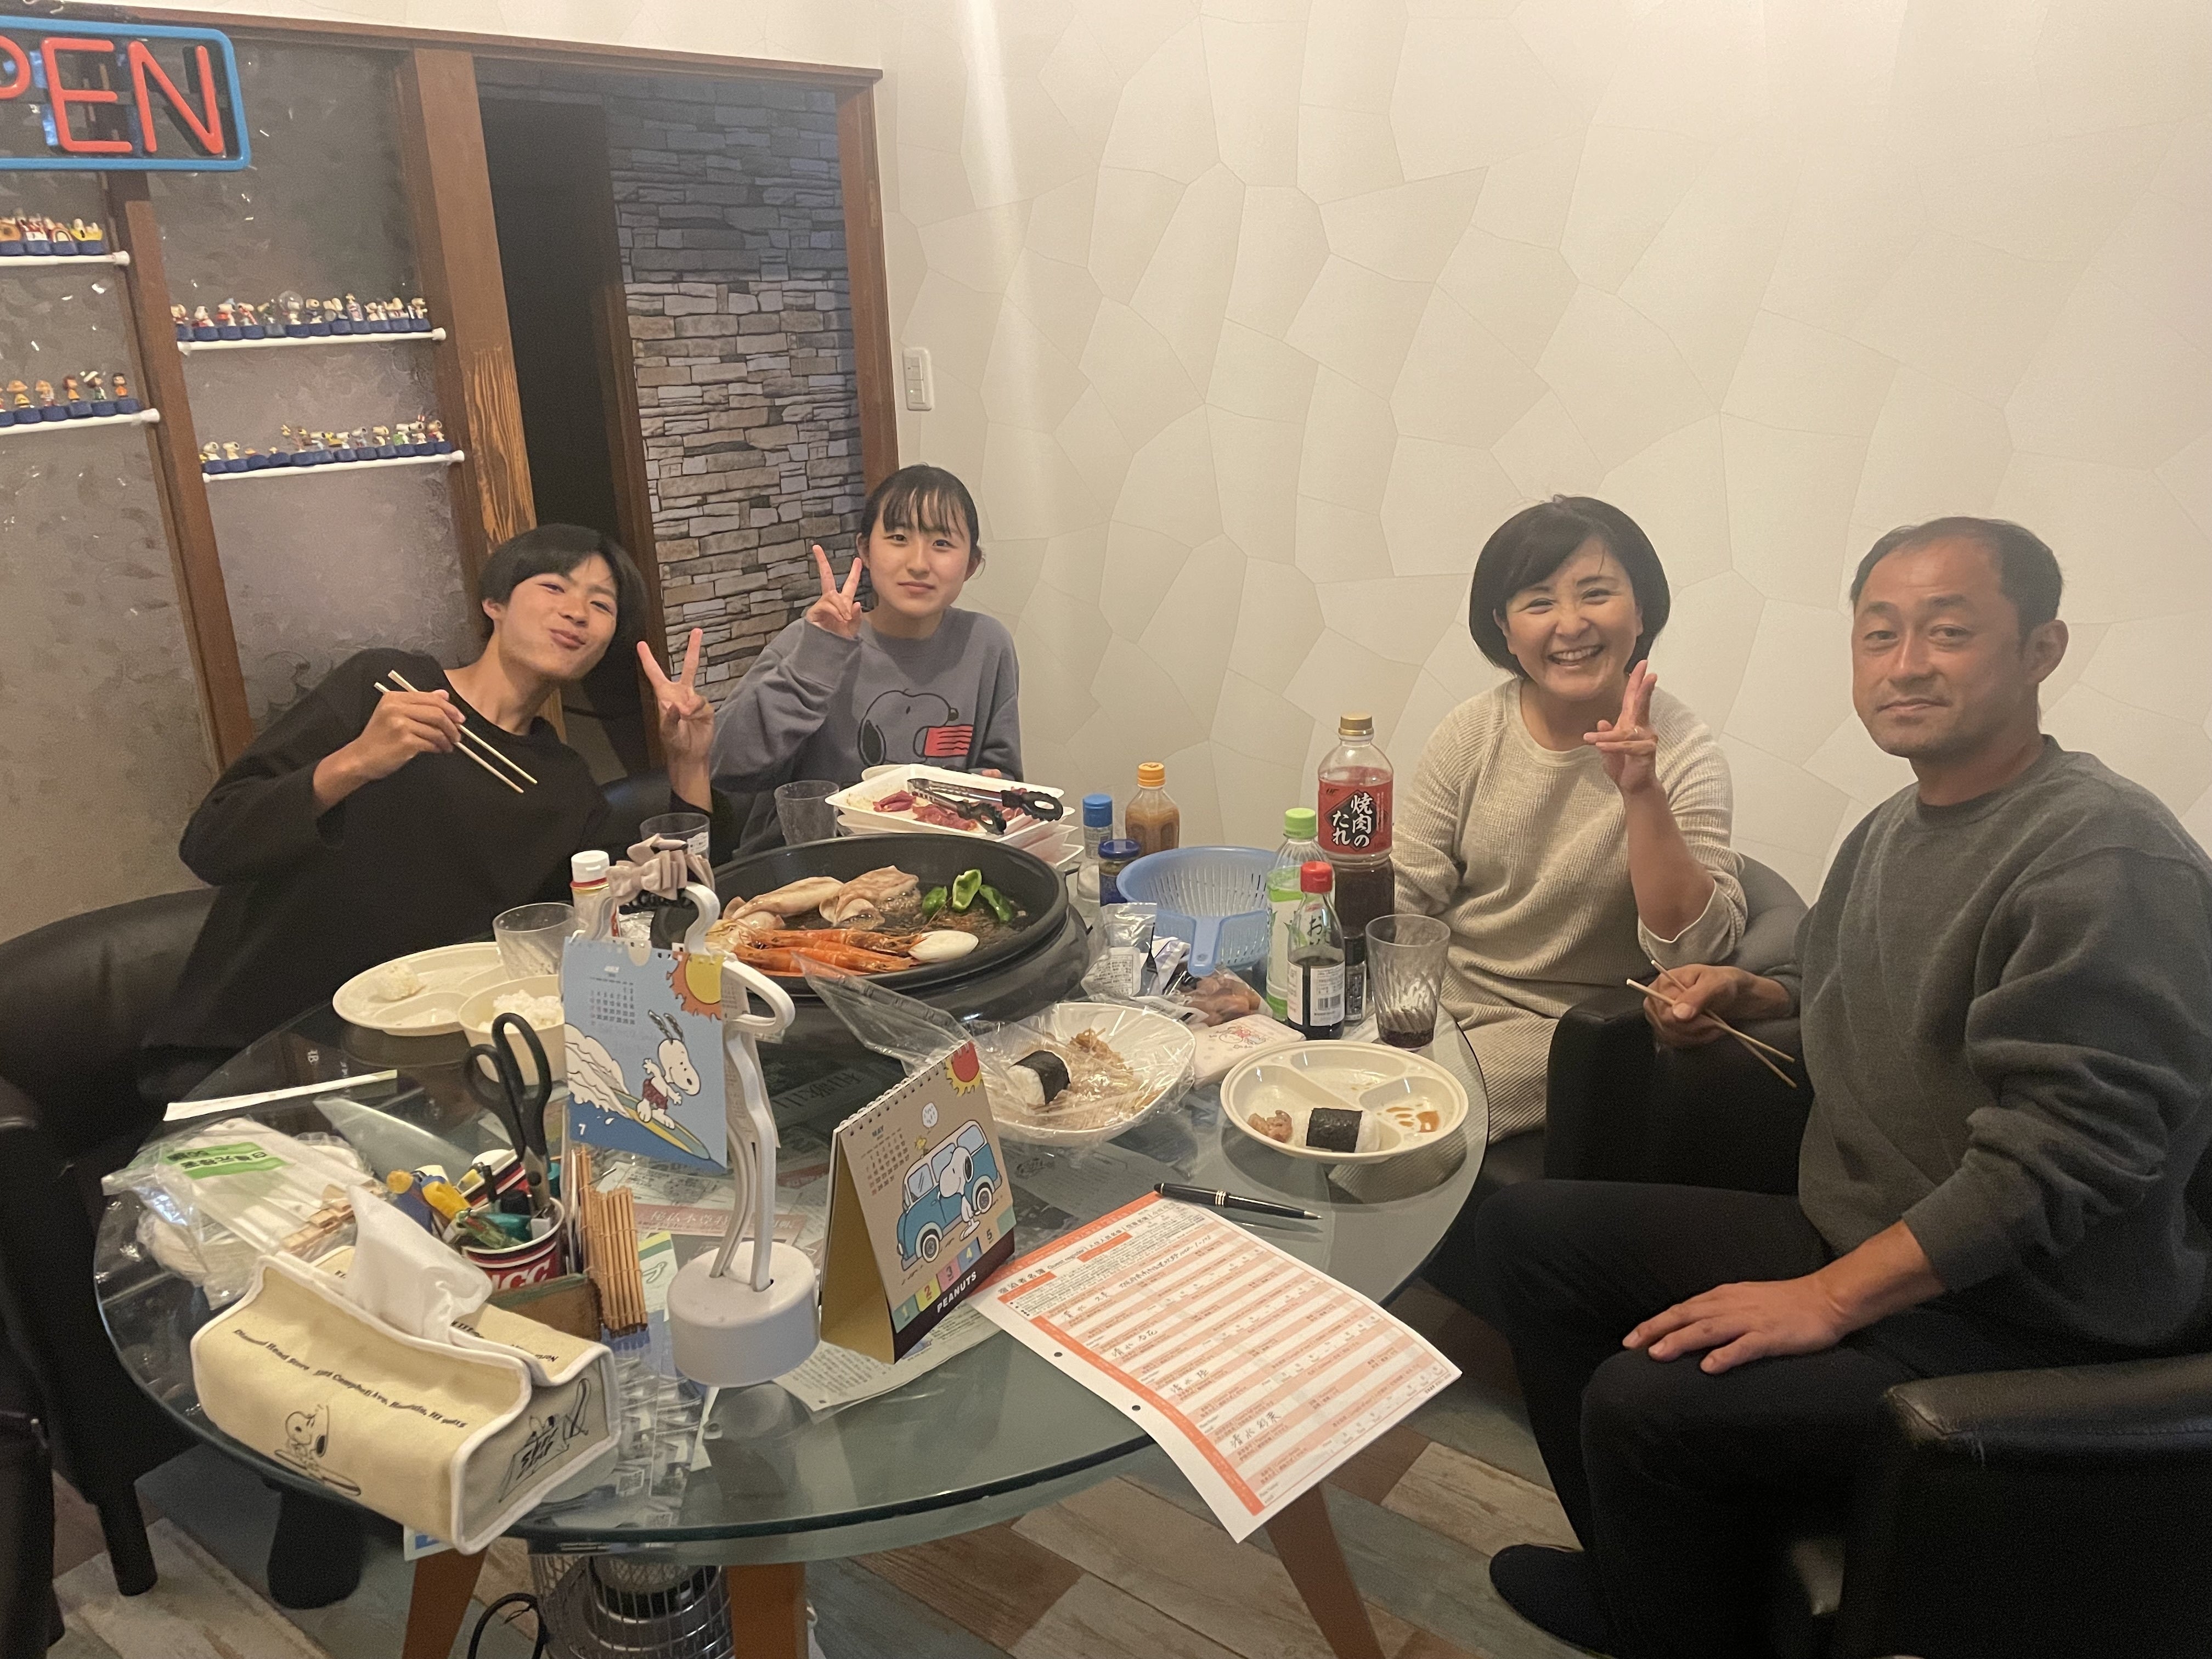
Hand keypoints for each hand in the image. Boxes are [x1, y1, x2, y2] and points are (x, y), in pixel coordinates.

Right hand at [314, 687, 464, 809]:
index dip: (450, 708)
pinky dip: (438, 747)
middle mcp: (396, 708)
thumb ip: (419, 703)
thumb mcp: (393, 714)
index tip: (459, 718)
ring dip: (446, 739)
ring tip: (448, 745)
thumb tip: (444, 695)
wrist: (360, 758)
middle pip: (437, 712)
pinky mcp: (405, 741)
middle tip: (458, 734)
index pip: (431, 698)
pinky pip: (431, 743)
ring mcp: (400, 724)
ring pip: (436, 729)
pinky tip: (438, 750)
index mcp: (394, 698)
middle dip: (452, 725)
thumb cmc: (378, 738)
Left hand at [640, 629, 712, 771]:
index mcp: (665, 695)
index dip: (648, 659)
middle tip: (697, 631)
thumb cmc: (674, 742)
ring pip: (696, 693)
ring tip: (687, 717)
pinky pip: (702, 704)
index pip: (655, 674)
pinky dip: (697, 711)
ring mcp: (695, 700)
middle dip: (693, 648)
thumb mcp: (667, 732)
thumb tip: (675, 705)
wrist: (690, 754)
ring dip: (691, 706)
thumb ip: (669, 718)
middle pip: (689, 667)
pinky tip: (694, 719)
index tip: (640, 644)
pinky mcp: (706, 709)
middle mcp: (681, 694)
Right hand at [804, 544, 862, 638]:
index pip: (849, 585)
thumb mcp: (853, 629)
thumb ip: (857, 617)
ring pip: (832, 595)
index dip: (854, 573)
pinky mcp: (813, 612)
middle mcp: (831, 601)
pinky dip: (835, 611)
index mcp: (843, 603)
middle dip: (822, 562)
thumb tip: (856, 603)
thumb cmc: (841, 640)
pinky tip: (840, 619)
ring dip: (841, 606)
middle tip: (817, 548)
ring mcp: (821, 605)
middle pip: (827, 577)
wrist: (830, 652)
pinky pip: (826, 605)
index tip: (858, 560)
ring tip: (845, 619)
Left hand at [1587, 660, 1658, 795]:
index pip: (1634, 698)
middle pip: (1642, 704)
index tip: (1642, 664)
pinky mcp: (1647, 752)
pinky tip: (1601, 747)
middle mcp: (1642, 727)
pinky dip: (1613, 747)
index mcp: (1631, 722)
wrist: (1632, 785)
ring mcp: (1646, 739)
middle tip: (1649, 673)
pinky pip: (1627, 746)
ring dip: (1607, 737)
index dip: (1637, 681)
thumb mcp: (1607, 747)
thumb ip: (1606, 734)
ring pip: (1625, 731)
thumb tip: (1602, 721)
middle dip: (1644, 688)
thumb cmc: (1621, 764)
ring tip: (1590, 740)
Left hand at [1625, 1275, 1849, 1373]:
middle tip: (1631, 1346)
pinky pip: (1744, 1346)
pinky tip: (1709, 1367)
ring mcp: (1750, 1320)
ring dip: (1681, 1341)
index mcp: (1722, 1297)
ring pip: (1708, 1329)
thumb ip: (1718, 1313)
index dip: (1654, 1324)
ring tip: (1658, 1354)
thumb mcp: (1743, 1301)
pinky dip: (1725, 1355)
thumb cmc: (1783, 1304)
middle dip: (1656, 1331)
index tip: (1630, 1339)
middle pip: (1685, 1316)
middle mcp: (1730, 1305)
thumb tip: (1690, 1328)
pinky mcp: (1771, 1335)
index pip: (1680, 1310)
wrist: (1825, 1298)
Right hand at [1640, 963, 1762, 1047]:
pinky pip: (1674, 1042)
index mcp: (1663, 984)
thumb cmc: (1721, 983)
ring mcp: (1659, 1015)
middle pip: (1666, 1026)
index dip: (1687, 1021)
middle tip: (1715, 1024)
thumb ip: (1696, 997)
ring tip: (1714, 1027)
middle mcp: (1656, 1000)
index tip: (1711, 1021)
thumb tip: (1677, 1014)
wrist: (1729, 993)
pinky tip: (1707, 1032)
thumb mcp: (1715, 984)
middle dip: (1694, 1029)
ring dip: (1696, 1036)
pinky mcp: (1666, 1028)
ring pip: (1670, 1036)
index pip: (1664, 1012)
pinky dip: (1693, 1040)